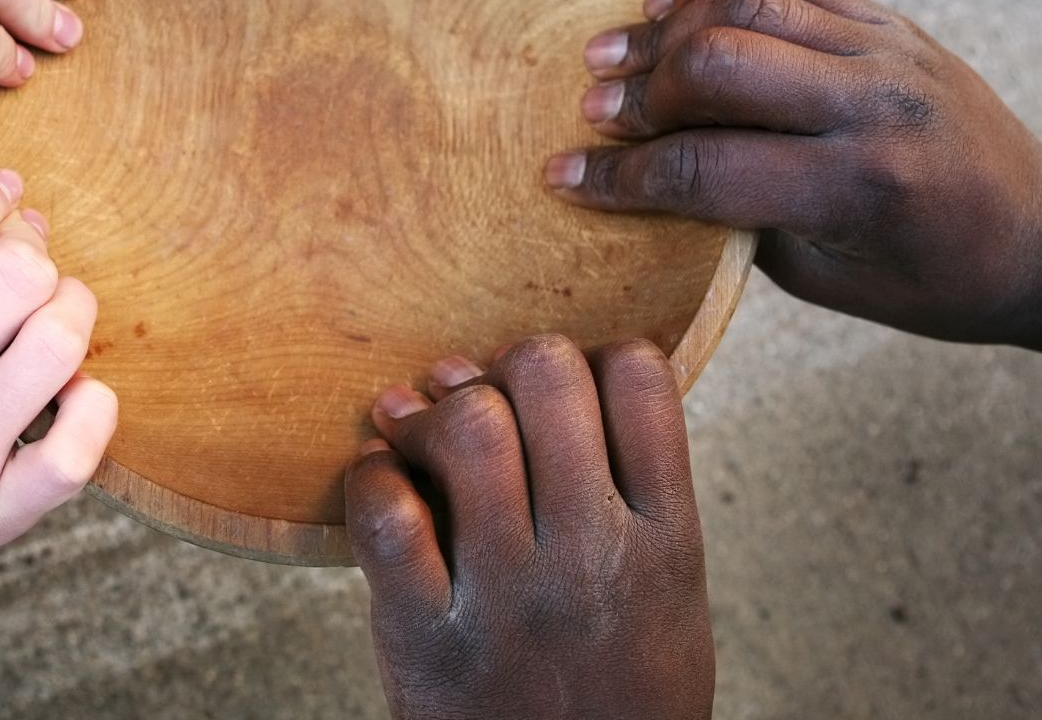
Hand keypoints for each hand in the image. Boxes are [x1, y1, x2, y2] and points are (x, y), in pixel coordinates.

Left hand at [346, 335, 713, 719]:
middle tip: (494, 390)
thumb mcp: (668, 603)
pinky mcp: (426, 637)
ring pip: (471, 429)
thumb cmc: (617, 699)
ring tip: (424, 418)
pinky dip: (373, 474)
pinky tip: (380, 474)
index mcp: (667, 547)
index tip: (575, 383)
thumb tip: (539, 381)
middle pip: (549, 381)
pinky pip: (387, 514)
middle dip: (515, 363)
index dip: (601, 356)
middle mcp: (593, 561)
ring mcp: (508, 599)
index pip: (642, 382)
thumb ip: (634, 497)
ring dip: (440, 405)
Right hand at [546, 0, 1041, 346]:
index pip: (707, 169)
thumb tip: (647, 170)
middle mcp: (874, 103)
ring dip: (663, 29)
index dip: (619, 178)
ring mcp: (884, 47)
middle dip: (639, 91)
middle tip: (592, 112)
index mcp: (861, 187)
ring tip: (610, 53)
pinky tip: (667, 2)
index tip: (561, 180)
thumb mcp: (829, 278)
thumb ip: (741, 219)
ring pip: (745, 7)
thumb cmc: (934, 278)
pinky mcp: (885, 18)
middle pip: (719, 66)